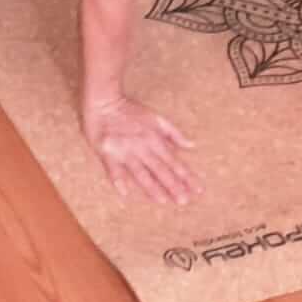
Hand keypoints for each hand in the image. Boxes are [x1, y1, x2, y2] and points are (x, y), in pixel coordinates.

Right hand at [81, 93, 199, 204]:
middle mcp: (141, 147)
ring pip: (140, 172)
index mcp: (154, 139)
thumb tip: (191, 145)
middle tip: (184, 200)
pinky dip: (118, 180)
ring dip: (151, 187)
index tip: (197, 189)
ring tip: (162, 200)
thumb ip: (173, 133)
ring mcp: (124, 150)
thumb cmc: (129, 110)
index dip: (186, 176)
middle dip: (173, 185)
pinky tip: (124, 192)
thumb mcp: (156, 118)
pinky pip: (113, 169)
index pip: (173, 161)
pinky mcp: (107, 152)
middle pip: (160, 169)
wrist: (103, 100)